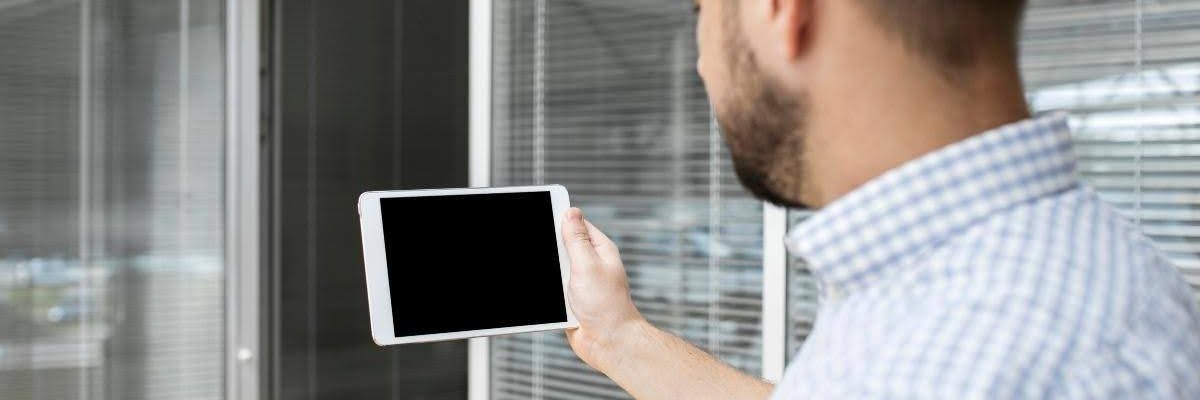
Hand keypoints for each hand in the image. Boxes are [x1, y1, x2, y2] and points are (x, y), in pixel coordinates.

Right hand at [561, 207, 645, 368]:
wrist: (608, 343)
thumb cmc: (607, 306)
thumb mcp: (588, 264)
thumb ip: (577, 239)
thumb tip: (571, 212)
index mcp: (599, 250)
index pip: (577, 225)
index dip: (559, 220)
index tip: (542, 216)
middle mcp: (590, 263)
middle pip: (561, 247)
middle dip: (551, 253)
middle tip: (554, 263)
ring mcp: (580, 282)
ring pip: (554, 269)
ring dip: (550, 276)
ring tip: (559, 286)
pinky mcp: (570, 299)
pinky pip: (552, 289)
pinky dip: (550, 293)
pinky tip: (553, 299)